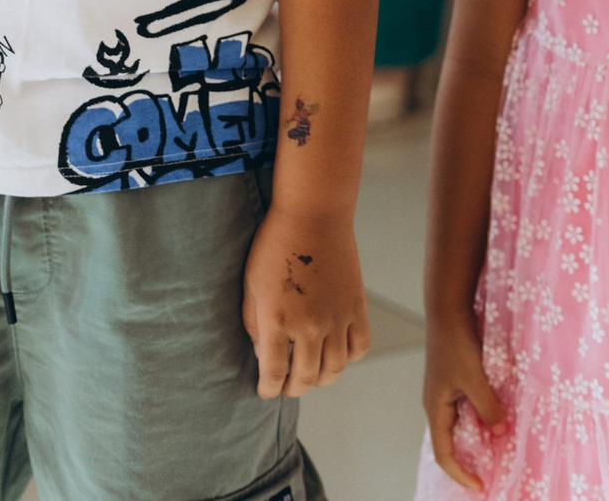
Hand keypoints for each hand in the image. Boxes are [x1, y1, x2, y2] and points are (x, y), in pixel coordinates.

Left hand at [241, 205, 370, 397]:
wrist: (312, 216)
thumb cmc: (274, 246)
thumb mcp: (251, 285)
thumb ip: (253, 324)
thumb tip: (263, 354)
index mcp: (277, 321)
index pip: (274, 373)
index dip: (268, 389)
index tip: (265, 391)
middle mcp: (309, 326)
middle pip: (305, 378)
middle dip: (293, 388)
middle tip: (286, 387)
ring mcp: (336, 319)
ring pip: (334, 370)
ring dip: (321, 380)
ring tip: (310, 376)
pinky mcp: (356, 308)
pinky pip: (358, 347)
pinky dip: (347, 358)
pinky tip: (335, 353)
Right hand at [421, 316, 504, 489]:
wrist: (448, 309)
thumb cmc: (455, 342)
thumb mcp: (474, 378)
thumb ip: (487, 407)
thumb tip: (500, 430)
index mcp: (435, 408)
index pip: (443, 452)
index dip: (460, 472)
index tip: (480, 485)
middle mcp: (438, 403)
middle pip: (452, 441)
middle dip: (471, 458)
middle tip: (493, 469)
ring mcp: (446, 392)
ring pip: (462, 424)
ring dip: (478, 436)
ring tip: (500, 445)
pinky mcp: (455, 380)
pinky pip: (468, 408)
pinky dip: (481, 417)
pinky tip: (498, 415)